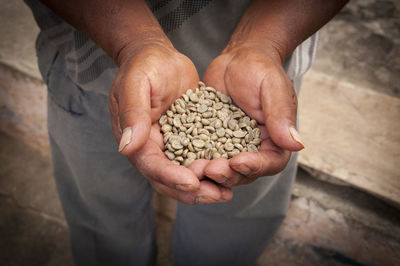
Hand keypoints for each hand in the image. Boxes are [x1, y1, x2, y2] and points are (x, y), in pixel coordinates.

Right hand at [109, 41, 231, 203]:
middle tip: (216, 195)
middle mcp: (152, 147)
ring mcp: (170, 145)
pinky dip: (212, 168)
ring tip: (226, 193)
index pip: (152, 165)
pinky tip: (231, 173)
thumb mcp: (135, 84)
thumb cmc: (144, 65)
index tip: (191, 182)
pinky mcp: (187, 138)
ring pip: (185, 173)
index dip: (170, 176)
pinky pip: (199, 158)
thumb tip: (126, 147)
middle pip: (169, 178)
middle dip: (191, 190)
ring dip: (204, 186)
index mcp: (135, 138)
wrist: (158, 55)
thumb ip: (132, 114)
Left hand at [202, 45, 303, 186]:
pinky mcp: (211, 140)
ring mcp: (231, 146)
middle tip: (210, 169)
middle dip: (227, 174)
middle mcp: (254, 148)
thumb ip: (281, 115)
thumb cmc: (259, 69)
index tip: (238, 162)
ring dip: (209, 172)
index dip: (255, 166)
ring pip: (222, 168)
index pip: (270, 162)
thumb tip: (296, 144)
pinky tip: (181, 159)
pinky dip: (194, 158)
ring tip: (194, 168)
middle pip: (244, 172)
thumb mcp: (272, 87)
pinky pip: (203, 154)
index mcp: (275, 139)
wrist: (236, 60)